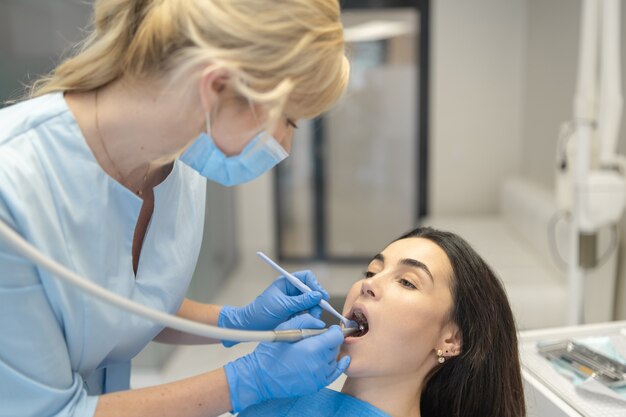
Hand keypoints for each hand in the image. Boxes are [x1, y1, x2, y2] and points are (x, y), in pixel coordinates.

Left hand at [218, 270, 329, 345]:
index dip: (315, 285)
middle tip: (318, 310)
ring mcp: (294, 302)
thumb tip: (318, 295)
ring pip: (311, 303)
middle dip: (316, 300)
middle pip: (312, 291)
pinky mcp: (294, 313)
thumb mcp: (282, 306)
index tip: (321, 295)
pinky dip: (310, 316)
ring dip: (314, 310)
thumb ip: (301, 301)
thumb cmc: (261, 312)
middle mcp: (292, 290)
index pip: (306, 277)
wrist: (251, 326)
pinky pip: (307, 312)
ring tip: (313, 318)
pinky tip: (309, 322)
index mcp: (286, 283)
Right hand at [224, 314, 349, 411]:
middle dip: (330, 341)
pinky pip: (334, 374)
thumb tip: (321, 323)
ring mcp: (318, 376)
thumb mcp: (285, 328)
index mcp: (312, 348)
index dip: (334, 331)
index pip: (336, 336)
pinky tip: (342, 361)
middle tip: (318, 339)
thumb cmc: (270, 353)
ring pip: (334, 359)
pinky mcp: (316, 385)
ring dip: (329, 353)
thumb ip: (306, 321)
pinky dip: (338, 366)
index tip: (329, 330)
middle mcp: (318, 363)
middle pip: (335, 347)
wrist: (260, 377)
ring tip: (316, 350)